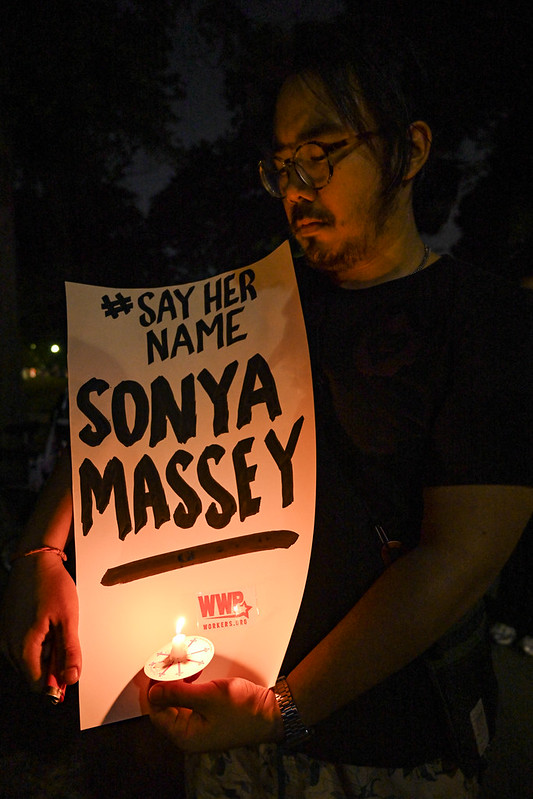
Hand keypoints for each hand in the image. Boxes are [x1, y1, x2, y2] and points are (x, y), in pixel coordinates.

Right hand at [0, 553, 80, 690]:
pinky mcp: (5, 628)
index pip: (37, 684)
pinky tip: (43, 624)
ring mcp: (4, 636)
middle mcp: (8, 646)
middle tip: (61, 638)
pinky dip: (34, 642)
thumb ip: (70, 652)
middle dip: (49, 664)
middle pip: (31, 673)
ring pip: (25, 660)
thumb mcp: (68, 619)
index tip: (67, 666)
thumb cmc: (51, 586)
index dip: (55, 680)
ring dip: (42, 652)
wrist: (35, 561)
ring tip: (52, 627)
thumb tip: (71, 678)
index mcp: (23, 647)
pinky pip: (19, 647)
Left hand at [148, 677, 282, 751]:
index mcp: (185, 736)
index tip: (159, 667)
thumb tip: (154, 691)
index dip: (155, 688)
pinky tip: (195, 674)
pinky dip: (188, 686)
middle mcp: (189, 734)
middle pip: (165, 707)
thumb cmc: (243, 709)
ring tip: (184, 666)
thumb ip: (178, 693)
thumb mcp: (208, 697)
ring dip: (177, 682)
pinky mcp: (208, 716)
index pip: (157, 712)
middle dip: (166, 683)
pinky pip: (189, 701)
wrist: (271, 713)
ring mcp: (199, 726)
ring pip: (177, 702)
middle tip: (172, 662)